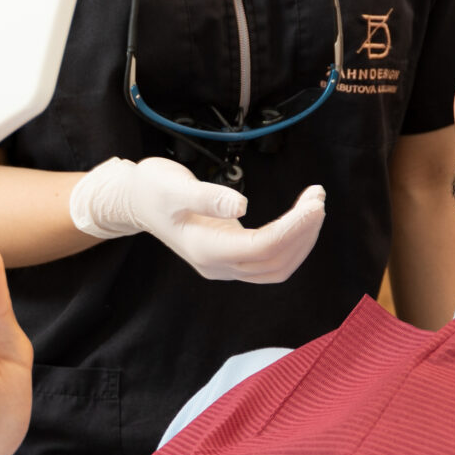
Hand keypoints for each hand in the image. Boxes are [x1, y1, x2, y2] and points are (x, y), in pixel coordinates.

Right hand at [67, 157, 326, 283]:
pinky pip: (269, 262)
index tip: (313, 201)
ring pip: (276, 268)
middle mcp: (217, 265)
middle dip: (303, 231)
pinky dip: (291, 244)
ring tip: (315, 206)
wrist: (136, 200)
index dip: (292, 227)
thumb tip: (241, 204)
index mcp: (205, 249)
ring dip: (302, 240)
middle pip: (274, 262)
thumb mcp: (174, 186)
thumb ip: (207, 197)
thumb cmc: (154, 188)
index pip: (262, 247)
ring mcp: (223, 266)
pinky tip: (299, 221)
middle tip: (318, 197)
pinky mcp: (230, 258)